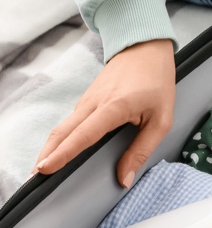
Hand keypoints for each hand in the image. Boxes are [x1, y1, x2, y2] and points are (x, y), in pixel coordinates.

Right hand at [35, 39, 174, 187]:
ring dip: (51, 148)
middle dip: (46, 156)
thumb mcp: (161, 119)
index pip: (83, 135)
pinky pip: (71, 122)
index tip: (45, 169)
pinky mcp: (87, 99)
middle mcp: (93, 103)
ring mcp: (87, 99)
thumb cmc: (156, 82)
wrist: (145, 48)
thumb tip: (125, 178)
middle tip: (34, 179)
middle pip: (62, 133)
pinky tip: (60, 151)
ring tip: (43, 170)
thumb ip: (142, 149)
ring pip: (63, 127)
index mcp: (113, 107)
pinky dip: (62, 138)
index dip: (63, 154)